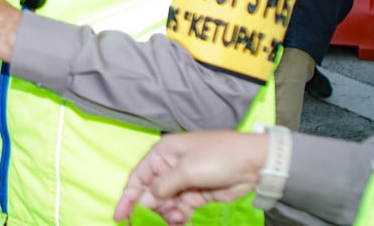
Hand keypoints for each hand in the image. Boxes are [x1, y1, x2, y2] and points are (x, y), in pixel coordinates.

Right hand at [113, 131, 266, 223]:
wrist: (254, 163)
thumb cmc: (218, 157)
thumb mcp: (187, 170)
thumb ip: (163, 187)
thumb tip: (145, 200)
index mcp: (163, 154)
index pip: (138, 177)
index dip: (128, 197)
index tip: (119, 217)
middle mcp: (170, 168)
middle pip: (150, 194)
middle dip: (150, 209)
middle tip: (155, 221)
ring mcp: (184, 182)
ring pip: (165, 204)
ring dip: (167, 214)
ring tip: (177, 218)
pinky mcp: (196, 195)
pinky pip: (180, 209)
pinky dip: (178, 217)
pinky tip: (181, 221)